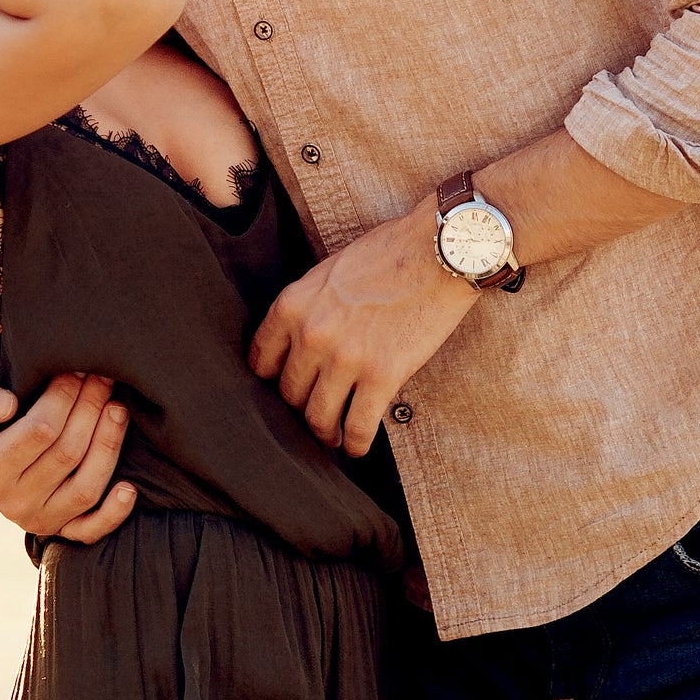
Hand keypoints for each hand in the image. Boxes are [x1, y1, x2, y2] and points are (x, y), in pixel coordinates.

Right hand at [0, 372, 135, 542]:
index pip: (40, 431)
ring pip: (86, 487)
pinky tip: (130, 487)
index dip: (63, 396)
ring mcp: (38, 518)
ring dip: (109, 445)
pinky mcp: (58, 527)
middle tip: (102, 376)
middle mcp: (12, 502)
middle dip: (90, 409)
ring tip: (118, 408)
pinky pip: (91, 529)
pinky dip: (114, 513)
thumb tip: (7, 404)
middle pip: (68, 454)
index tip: (74, 368)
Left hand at [248, 208, 477, 455]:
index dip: (271, 381)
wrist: (439, 251)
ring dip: (324, 433)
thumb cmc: (387, 254)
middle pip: (288, 393)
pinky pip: (358, 425)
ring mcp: (346, 358)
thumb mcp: (327, 272)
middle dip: (299, 408)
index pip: (260, 361)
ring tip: (332, 437)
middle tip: (313, 412)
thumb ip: (307, 308)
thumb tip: (298, 341)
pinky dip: (355, 444)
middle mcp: (311, 335)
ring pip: (318, 417)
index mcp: (292, 306)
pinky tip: (356, 447)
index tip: (284, 389)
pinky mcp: (382, 375)